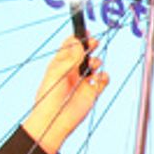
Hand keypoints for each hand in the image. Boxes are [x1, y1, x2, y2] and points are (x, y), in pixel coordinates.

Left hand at [21, 36, 108, 153]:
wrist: (54, 121)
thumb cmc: (49, 97)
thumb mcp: (58, 72)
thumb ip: (71, 57)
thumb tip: (78, 42)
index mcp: (60, 64)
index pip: (70, 46)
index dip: (77, 38)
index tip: (85, 32)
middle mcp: (71, 71)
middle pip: (84, 53)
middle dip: (90, 46)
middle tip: (94, 43)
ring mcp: (82, 81)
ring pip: (94, 65)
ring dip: (96, 61)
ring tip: (94, 64)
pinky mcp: (92, 93)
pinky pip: (102, 81)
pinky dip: (104, 77)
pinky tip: (100, 77)